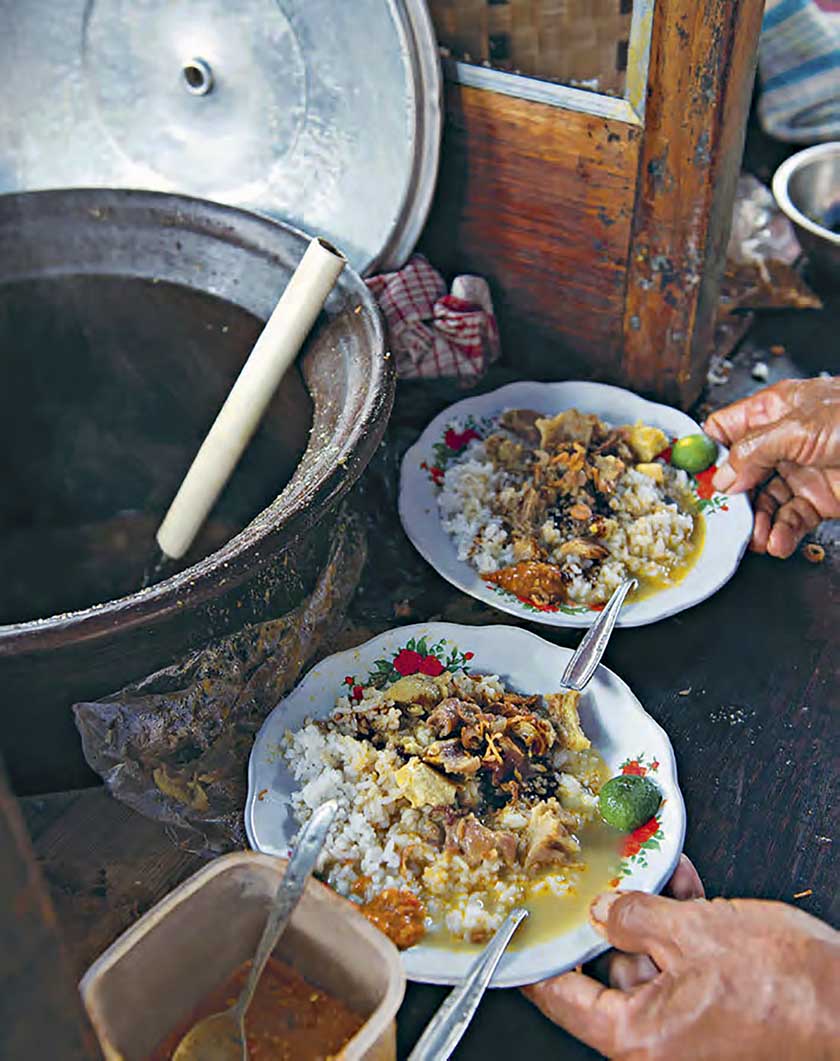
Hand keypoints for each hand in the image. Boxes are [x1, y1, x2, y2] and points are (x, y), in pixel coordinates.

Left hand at [523, 881, 839, 1058]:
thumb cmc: (782, 985)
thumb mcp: (691, 931)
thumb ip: (633, 917)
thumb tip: (602, 911)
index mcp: (639, 1037)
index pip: (563, 998)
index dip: (537, 962)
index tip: (520, 938)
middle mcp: (659, 1045)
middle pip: (610, 976)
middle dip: (616, 923)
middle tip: (613, 880)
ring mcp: (689, 1034)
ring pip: (652, 964)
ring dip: (656, 918)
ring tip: (662, 875)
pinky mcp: (716, 1018)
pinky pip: (684, 969)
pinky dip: (684, 931)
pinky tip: (688, 888)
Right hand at [702, 377, 839, 557]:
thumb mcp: (799, 427)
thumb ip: (754, 450)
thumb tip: (725, 476)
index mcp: (773, 411)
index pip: (724, 430)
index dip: (707, 454)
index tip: (694, 479)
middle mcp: (782, 443)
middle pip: (740, 474)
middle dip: (731, 500)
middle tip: (723, 519)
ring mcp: (801, 472)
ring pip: (764, 503)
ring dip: (757, 523)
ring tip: (756, 538)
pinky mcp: (819, 499)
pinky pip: (791, 519)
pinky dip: (782, 534)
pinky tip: (778, 542)